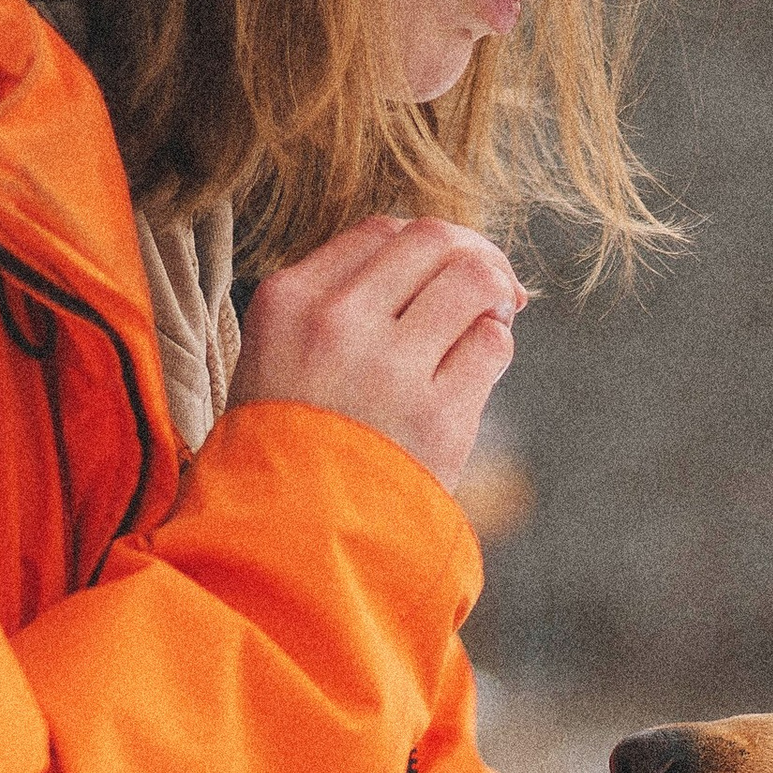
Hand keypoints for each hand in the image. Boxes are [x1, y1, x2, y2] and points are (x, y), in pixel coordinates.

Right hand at [229, 218, 525, 492]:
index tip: (440, 274)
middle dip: (472, 255)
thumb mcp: (277, 359)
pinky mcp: (437, 416)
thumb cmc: (286, 450)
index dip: (424, 247)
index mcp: (289, 300)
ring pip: (473, 280)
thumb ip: (338, 304)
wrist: (287, 542)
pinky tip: (476, 369)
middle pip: (434, 241)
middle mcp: (337, 322)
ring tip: (489, 321)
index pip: (380, 231)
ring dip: (494, 295)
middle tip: (487, 288)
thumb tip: (443, 258)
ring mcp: (389, 368)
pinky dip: (495, 346)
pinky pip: (492, 344)